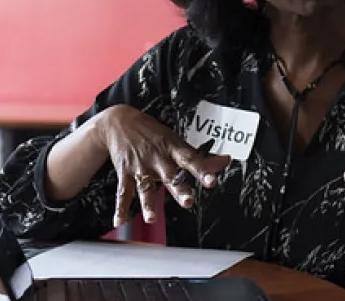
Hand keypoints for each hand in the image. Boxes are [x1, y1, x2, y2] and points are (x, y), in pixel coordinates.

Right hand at [96, 106, 230, 226]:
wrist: (118, 122)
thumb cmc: (152, 133)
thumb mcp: (176, 140)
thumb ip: (200, 156)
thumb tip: (226, 160)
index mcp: (172, 148)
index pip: (191, 159)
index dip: (203, 170)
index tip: (212, 180)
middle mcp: (157, 158)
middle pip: (170, 176)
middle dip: (179, 189)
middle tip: (188, 201)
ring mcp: (140, 166)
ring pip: (145, 187)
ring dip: (148, 204)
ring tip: (151, 218)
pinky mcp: (124, 172)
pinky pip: (123, 192)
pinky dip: (120, 208)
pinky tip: (119, 221)